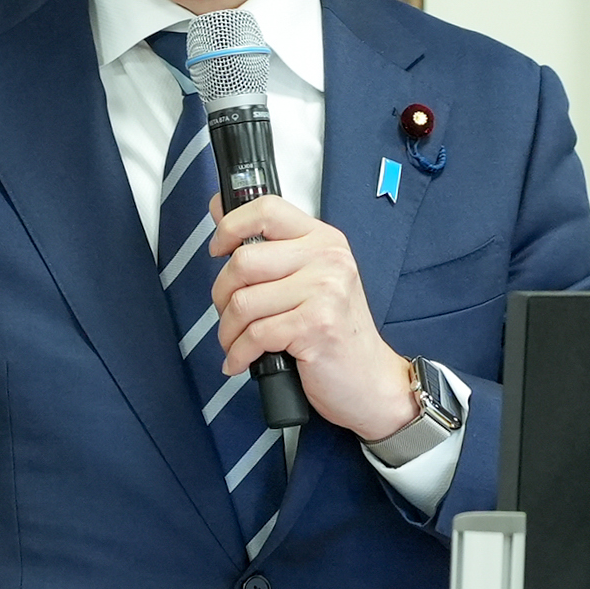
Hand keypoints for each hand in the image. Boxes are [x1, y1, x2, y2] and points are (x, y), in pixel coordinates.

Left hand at [206, 197, 419, 442]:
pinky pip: (254, 335)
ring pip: (243, 302)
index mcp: (323, 240)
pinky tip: (242, 361)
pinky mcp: (315, 326)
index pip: (267, 209)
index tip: (218, 249)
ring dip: (228, 331)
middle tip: (229, 314)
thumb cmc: (335, 332)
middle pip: (243, 260)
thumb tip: (218, 207)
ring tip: (236, 343)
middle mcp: (327, 259)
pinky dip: (238, 354)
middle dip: (222, 295)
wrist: (372, 381)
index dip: (230, 225)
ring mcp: (324, 292)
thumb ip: (270, 247)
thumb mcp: (311, 279)